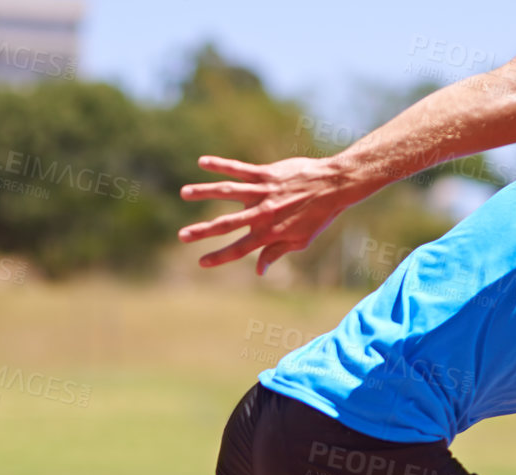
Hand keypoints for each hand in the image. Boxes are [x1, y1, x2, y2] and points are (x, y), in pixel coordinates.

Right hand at [177, 155, 358, 274]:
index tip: (200, 262)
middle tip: (182, 235)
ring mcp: (262, 192)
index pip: (238, 249)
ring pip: (227, 192)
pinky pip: (239, 170)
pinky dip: (220, 165)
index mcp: (269, 233)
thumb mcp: (300, 241)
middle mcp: (262, 213)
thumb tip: (258, 271)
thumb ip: (275, 253)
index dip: (219, 257)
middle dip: (202, 231)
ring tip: (184, 193)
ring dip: (203, 192)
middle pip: (226, 224)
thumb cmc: (318, 216)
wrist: (333, 186)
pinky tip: (202, 162)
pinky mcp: (265, 174)